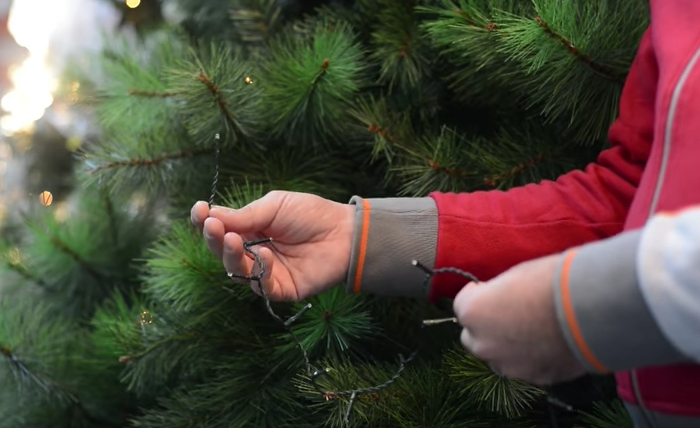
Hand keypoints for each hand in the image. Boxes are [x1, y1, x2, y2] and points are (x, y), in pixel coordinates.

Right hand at [191, 191, 354, 300]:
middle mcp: (254, 251)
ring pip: (236, 270)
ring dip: (230, 255)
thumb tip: (209, 214)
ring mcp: (266, 271)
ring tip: (232, 239)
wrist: (345, 233)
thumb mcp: (274, 207)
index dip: (207, 221)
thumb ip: (244, 215)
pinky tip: (263, 253)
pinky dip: (259, 270)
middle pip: (222, 251)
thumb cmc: (312, 215)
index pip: (221, 228)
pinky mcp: (280, 289)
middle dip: (213, 238)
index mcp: (251, 228)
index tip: (198, 210)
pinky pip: (261, 285)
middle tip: (212, 226)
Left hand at [452, 254, 586, 385]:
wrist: (591, 308)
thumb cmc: (551, 282)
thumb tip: (497, 298)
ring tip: (529, 329)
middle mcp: (484, 344)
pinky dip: (530, 357)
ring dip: (505, 345)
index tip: (488, 289)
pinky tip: (548, 341)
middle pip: (472, 337)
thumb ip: (496, 294)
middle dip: (484, 325)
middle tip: (506, 311)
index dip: (476, 295)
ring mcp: (509, 366)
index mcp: (473, 314)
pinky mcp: (536, 378)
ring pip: (497, 357)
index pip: (461, 304)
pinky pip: (524, 367)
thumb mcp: (513, 276)